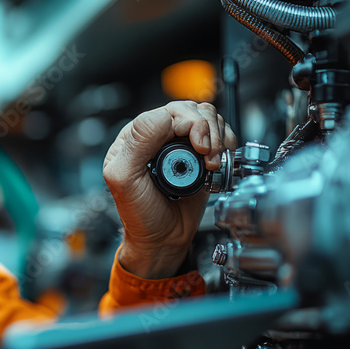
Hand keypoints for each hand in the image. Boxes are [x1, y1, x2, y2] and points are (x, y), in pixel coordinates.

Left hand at [103, 101, 235, 278]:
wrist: (162, 238)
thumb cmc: (139, 213)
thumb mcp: (124, 179)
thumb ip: (137, 144)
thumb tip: (161, 117)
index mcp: (135, 137)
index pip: (166, 112)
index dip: (188, 123)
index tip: (198, 147)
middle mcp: (158, 136)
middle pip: (190, 110)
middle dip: (206, 130)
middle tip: (206, 157)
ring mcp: (180, 144)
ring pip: (207, 118)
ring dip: (216, 138)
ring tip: (210, 165)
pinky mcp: (199, 155)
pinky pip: (219, 134)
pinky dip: (225, 144)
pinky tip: (216, 163)